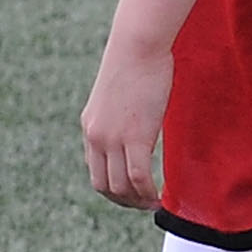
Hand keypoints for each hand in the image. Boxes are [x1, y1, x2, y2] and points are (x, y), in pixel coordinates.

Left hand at [83, 32, 170, 208]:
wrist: (137, 47)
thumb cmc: (136, 65)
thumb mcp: (120, 96)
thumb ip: (122, 117)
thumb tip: (138, 128)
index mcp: (90, 127)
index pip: (95, 170)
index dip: (113, 187)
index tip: (132, 192)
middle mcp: (95, 136)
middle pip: (103, 185)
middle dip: (123, 201)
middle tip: (145, 204)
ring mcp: (111, 138)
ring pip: (120, 187)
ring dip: (137, 201)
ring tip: (154, 203)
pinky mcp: (133, 137)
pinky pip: (138, 178)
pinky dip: (148, 193)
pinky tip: (161, 196)